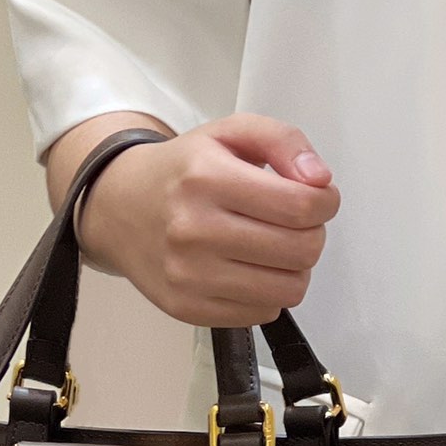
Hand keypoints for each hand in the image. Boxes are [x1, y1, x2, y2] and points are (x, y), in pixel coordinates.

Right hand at [73, 113, 340, 326]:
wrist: (119, 208)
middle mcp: (194, 229)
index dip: (326, 203)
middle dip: (313, 235)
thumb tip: (320, 181)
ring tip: (275, 249)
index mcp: (207, 178)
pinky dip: (267, 292)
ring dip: (294, 269)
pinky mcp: (187, 308)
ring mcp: (188, 275)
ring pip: (288, 289)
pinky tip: (249, 270)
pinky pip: (262, 313)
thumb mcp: (230, 133)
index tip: (319, 199)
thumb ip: (284, 141)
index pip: (301, 205)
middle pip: (301, 250)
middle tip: (296, 224)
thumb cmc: (183, 172)